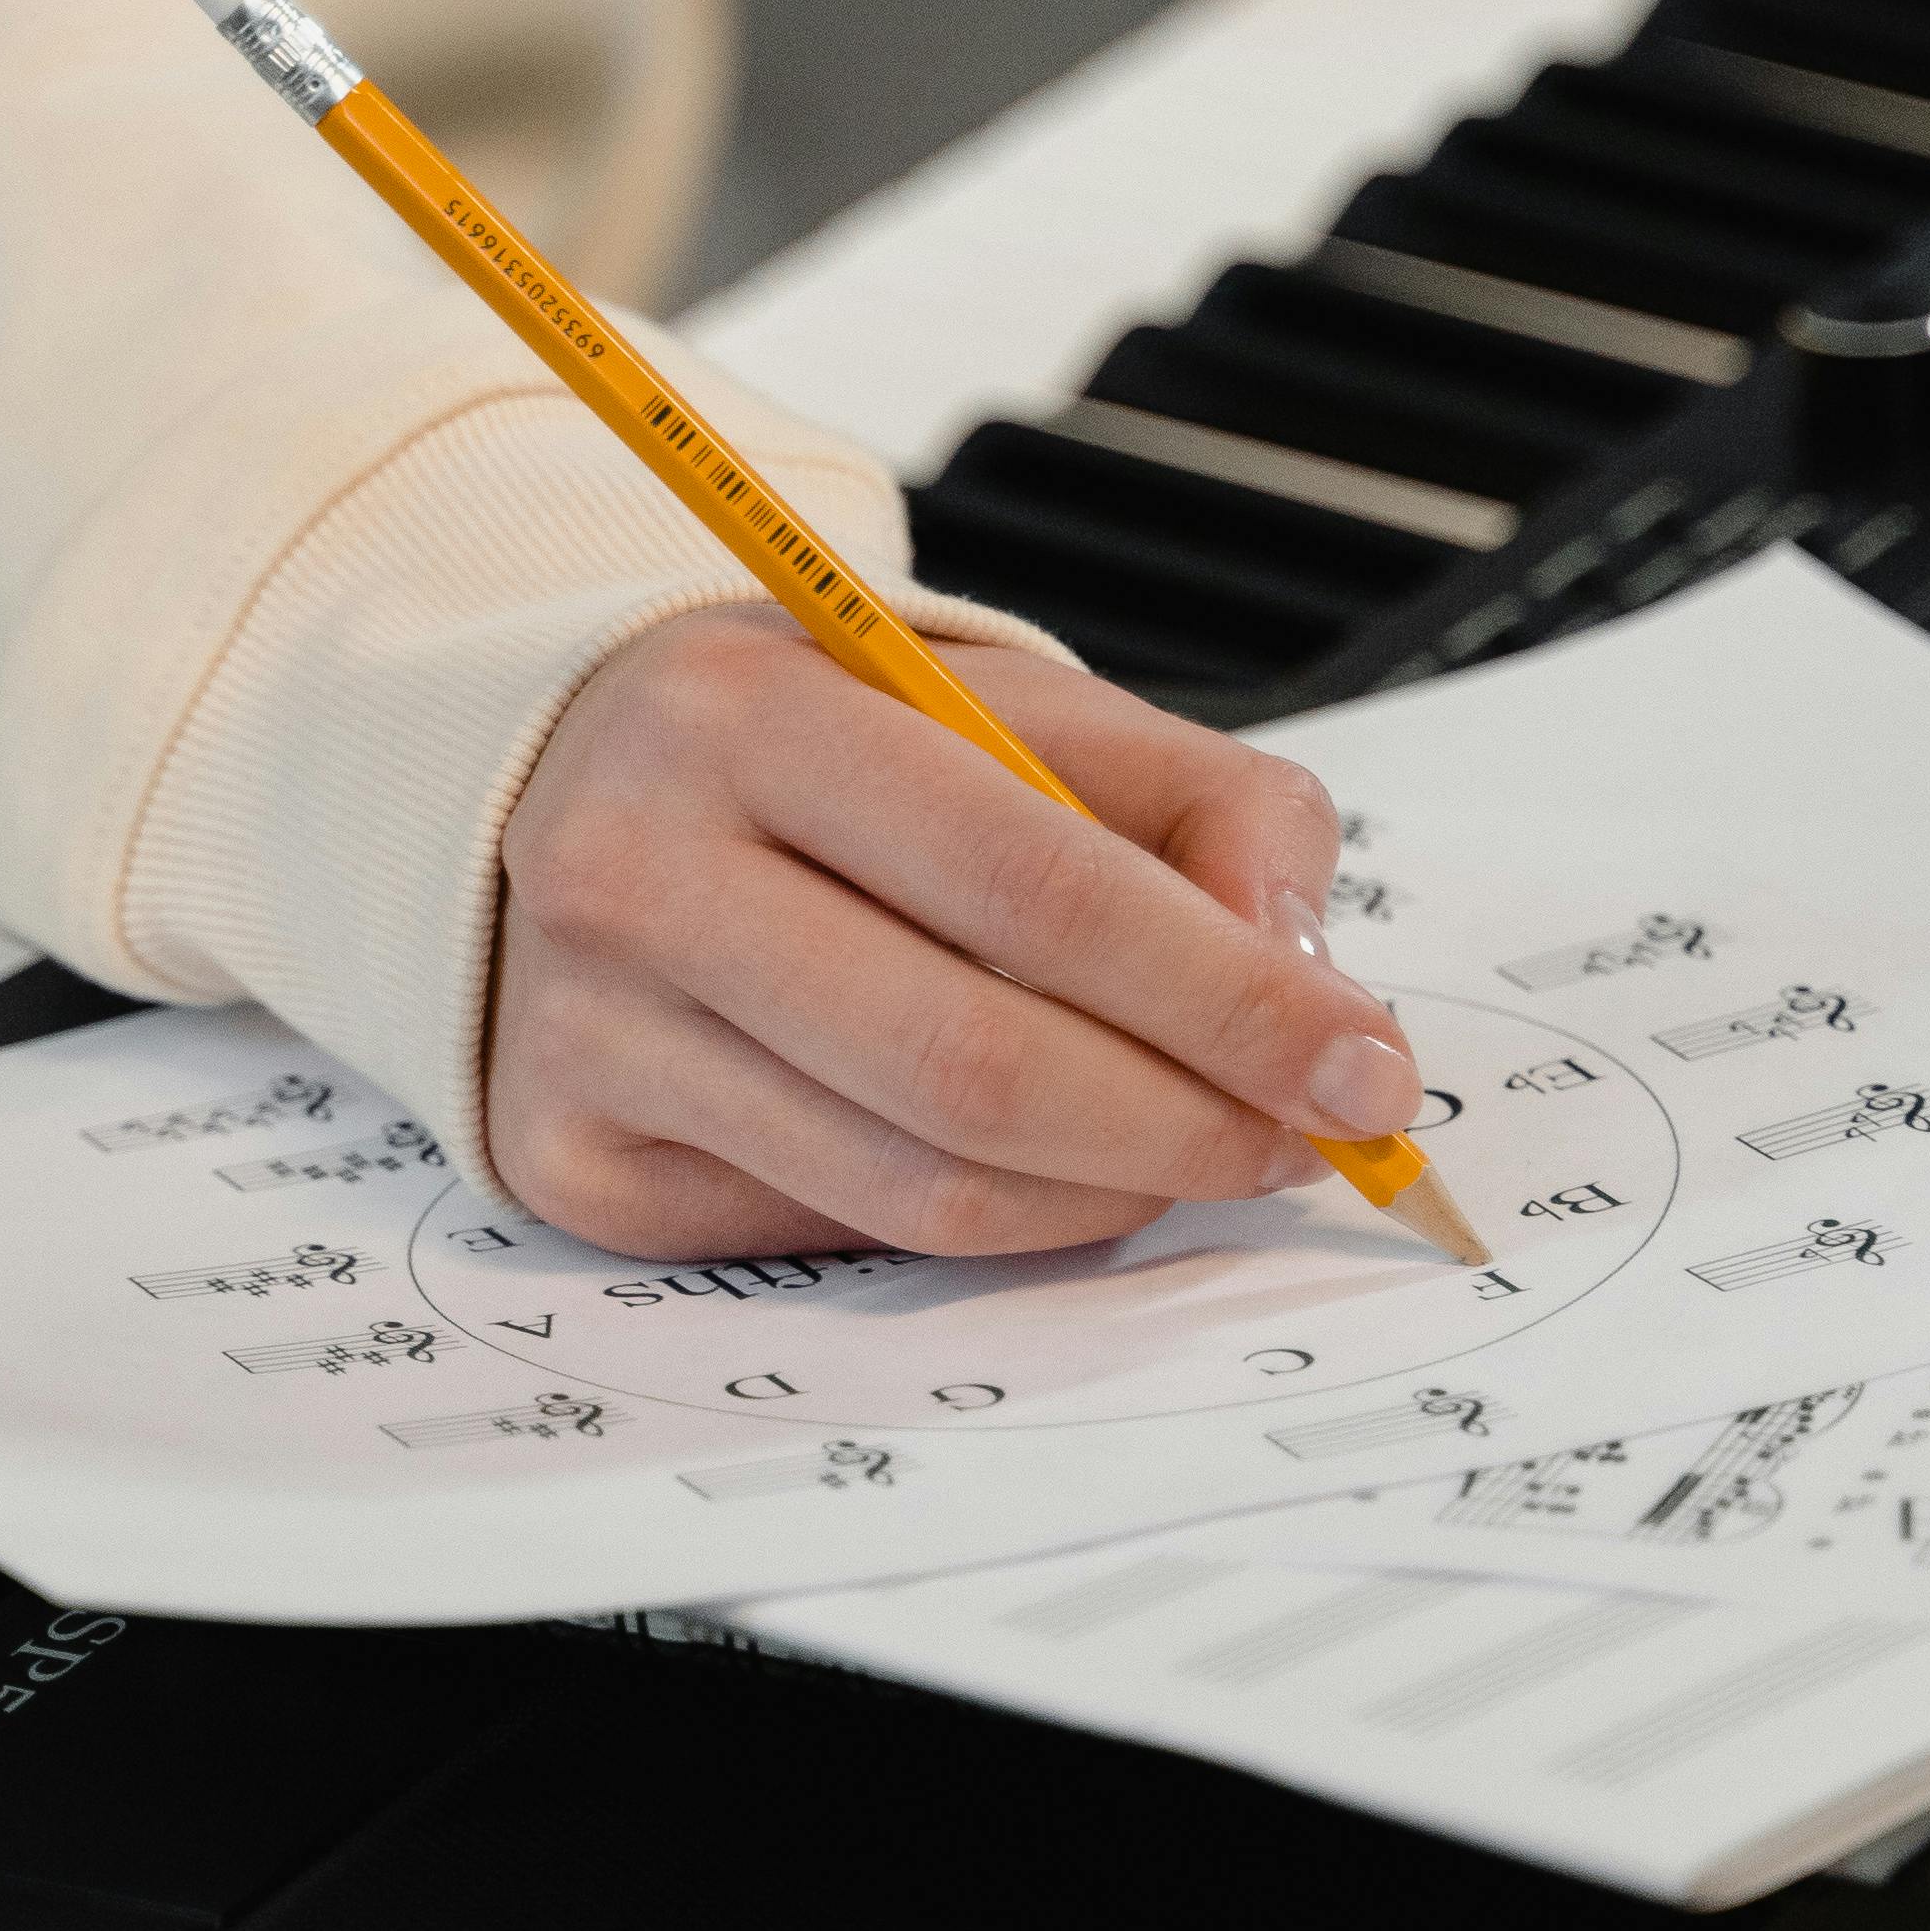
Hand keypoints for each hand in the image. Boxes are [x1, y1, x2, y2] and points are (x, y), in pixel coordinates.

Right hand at [489, 605, 1424, 1260]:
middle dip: (1189, 1124)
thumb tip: (1299, 973)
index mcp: (752, 715)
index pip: (1035, 886)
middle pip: (975, 1065)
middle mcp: (638, 871)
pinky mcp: (577, 1160)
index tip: (1363, 1062)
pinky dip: (990, 1219)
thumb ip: (1200, 802)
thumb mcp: (1006, 699)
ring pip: (918, 1184)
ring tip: (1194, 1144)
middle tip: (1303, 1139)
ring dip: (1109, 1192)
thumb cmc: (822, 746)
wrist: (566, 785)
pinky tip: (1040, 1158)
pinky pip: (842, 1232)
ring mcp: (590, 1032)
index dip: (1225, 996)